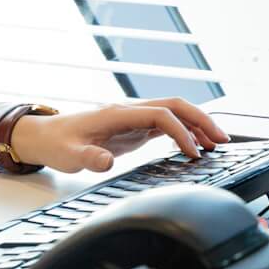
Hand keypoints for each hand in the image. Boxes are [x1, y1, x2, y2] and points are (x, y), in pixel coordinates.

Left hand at [11, 97, 232, 172]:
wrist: (46, 136)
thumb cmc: (57, 144)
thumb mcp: (69, 156)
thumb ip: (88, 158)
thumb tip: (105, 163)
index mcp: (119, 114)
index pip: (161, 115)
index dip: (181, 132)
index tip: (193, 153)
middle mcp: (131, 111)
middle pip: (176, 105)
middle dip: (202, 119)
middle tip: (223, 140)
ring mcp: (134, 118)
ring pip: (175, 113)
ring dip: (198, 124)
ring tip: (218, 143)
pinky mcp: (135, 128)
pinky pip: (167, 124)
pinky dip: (185, 132)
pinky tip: (195, 145)